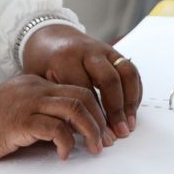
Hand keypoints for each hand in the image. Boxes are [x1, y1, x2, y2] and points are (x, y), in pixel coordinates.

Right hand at [0, 75, 113, 163]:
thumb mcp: (18, 112)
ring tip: (95, 148)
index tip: (105, 129)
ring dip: (91, 131)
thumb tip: (71, 134)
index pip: (77, 88)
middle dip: (101, 120)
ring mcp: (28, 103)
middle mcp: (35, 89)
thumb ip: (42, 116)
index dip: (97, 109)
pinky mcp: (19, 122)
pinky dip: (66, 143)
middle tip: (107, 141)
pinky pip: (54, 128)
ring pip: (74, 109)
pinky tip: (65, 155)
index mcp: (36, 84)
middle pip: (82, 96)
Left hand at [21, 24, 142, 136]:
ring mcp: (103, 49)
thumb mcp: (39, 80)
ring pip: (125, 73)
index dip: (93, 117)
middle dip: (116, 110)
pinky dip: (134, 91)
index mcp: (65, 59)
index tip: (97, 137)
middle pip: (109, 80)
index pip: (84, 92)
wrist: (48, 36)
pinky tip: (131, 110)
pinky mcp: (113, 51)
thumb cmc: (42, 62)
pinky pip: (130, 70)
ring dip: (130, 102)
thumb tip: (76, 132)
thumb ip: (57, 102)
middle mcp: (87, 51)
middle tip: (119, 134)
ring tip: (129, 125)